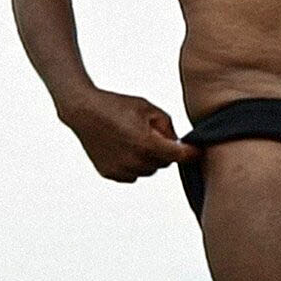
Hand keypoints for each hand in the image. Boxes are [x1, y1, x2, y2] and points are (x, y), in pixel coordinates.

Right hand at [58, 89, 197, 181]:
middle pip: (164, 164)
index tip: (197, 152)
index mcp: (148, 144)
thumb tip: (176, 143)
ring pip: (148, 171)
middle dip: (164, 152)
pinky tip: (123, 148)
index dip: (192, 153)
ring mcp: (122, 169)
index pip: (181, 156)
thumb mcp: (148, 108)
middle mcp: (135, 161)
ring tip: (134, 139)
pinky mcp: (110, 173)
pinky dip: (133, 165)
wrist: (84, 111)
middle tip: (152, 135)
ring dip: (148, 159)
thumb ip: (168, 127)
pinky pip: (132, 175)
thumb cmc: (115, 105)